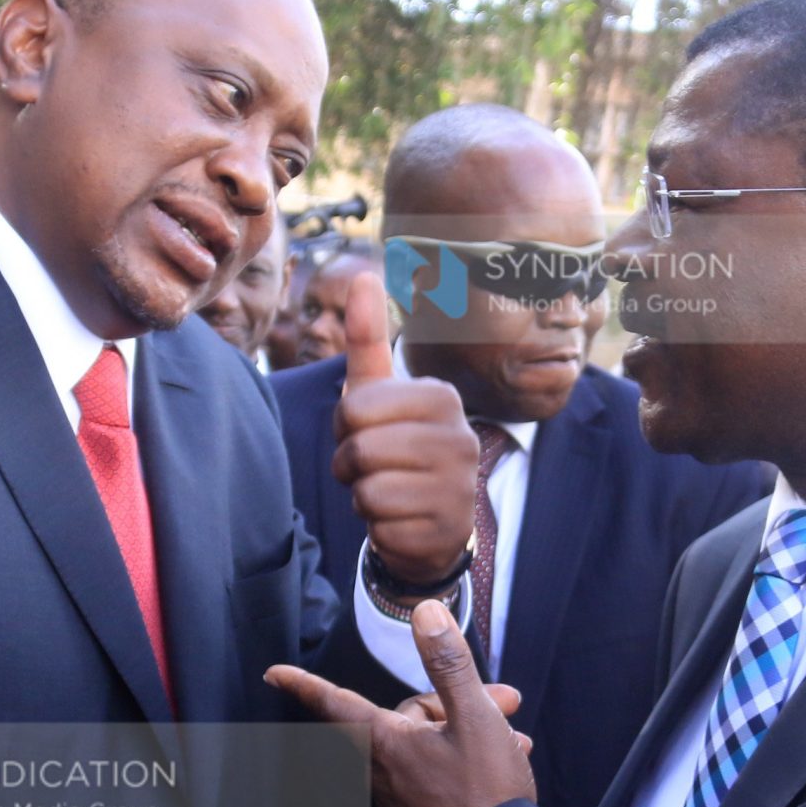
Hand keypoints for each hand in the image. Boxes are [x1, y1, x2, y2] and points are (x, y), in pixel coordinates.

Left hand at [267, 598, 536, 806]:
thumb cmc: (486, 795)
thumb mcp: (475, 717)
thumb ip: (448, 662)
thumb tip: (426, 613)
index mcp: (387, 743)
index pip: (336, 703)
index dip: (305, 684)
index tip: (276, 674)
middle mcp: (384, 772)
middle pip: (404, 716)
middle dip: (451, 700)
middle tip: (504, 701)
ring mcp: (401, 799)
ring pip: (424, 744)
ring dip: (466, 729)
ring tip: (513, 735)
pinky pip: (433, 773)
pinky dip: (464, 759)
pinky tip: (505, 760)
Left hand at [329, 269, 474, 585]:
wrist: (429, 523)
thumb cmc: (396, 449)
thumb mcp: (381, 396)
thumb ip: (368, 340)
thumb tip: (364, 275)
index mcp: (442, 397)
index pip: (356, 408)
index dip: (345, 427)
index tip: (365, 433)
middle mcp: (461, 438)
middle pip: (361, 451)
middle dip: (350, 466)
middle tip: (371, 469)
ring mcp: (459, 487)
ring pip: (370, 492)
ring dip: (363, 498)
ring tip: (385, 492)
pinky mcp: (448, 531)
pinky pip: (382, 530)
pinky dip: (379, 531)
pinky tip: (400, 521)